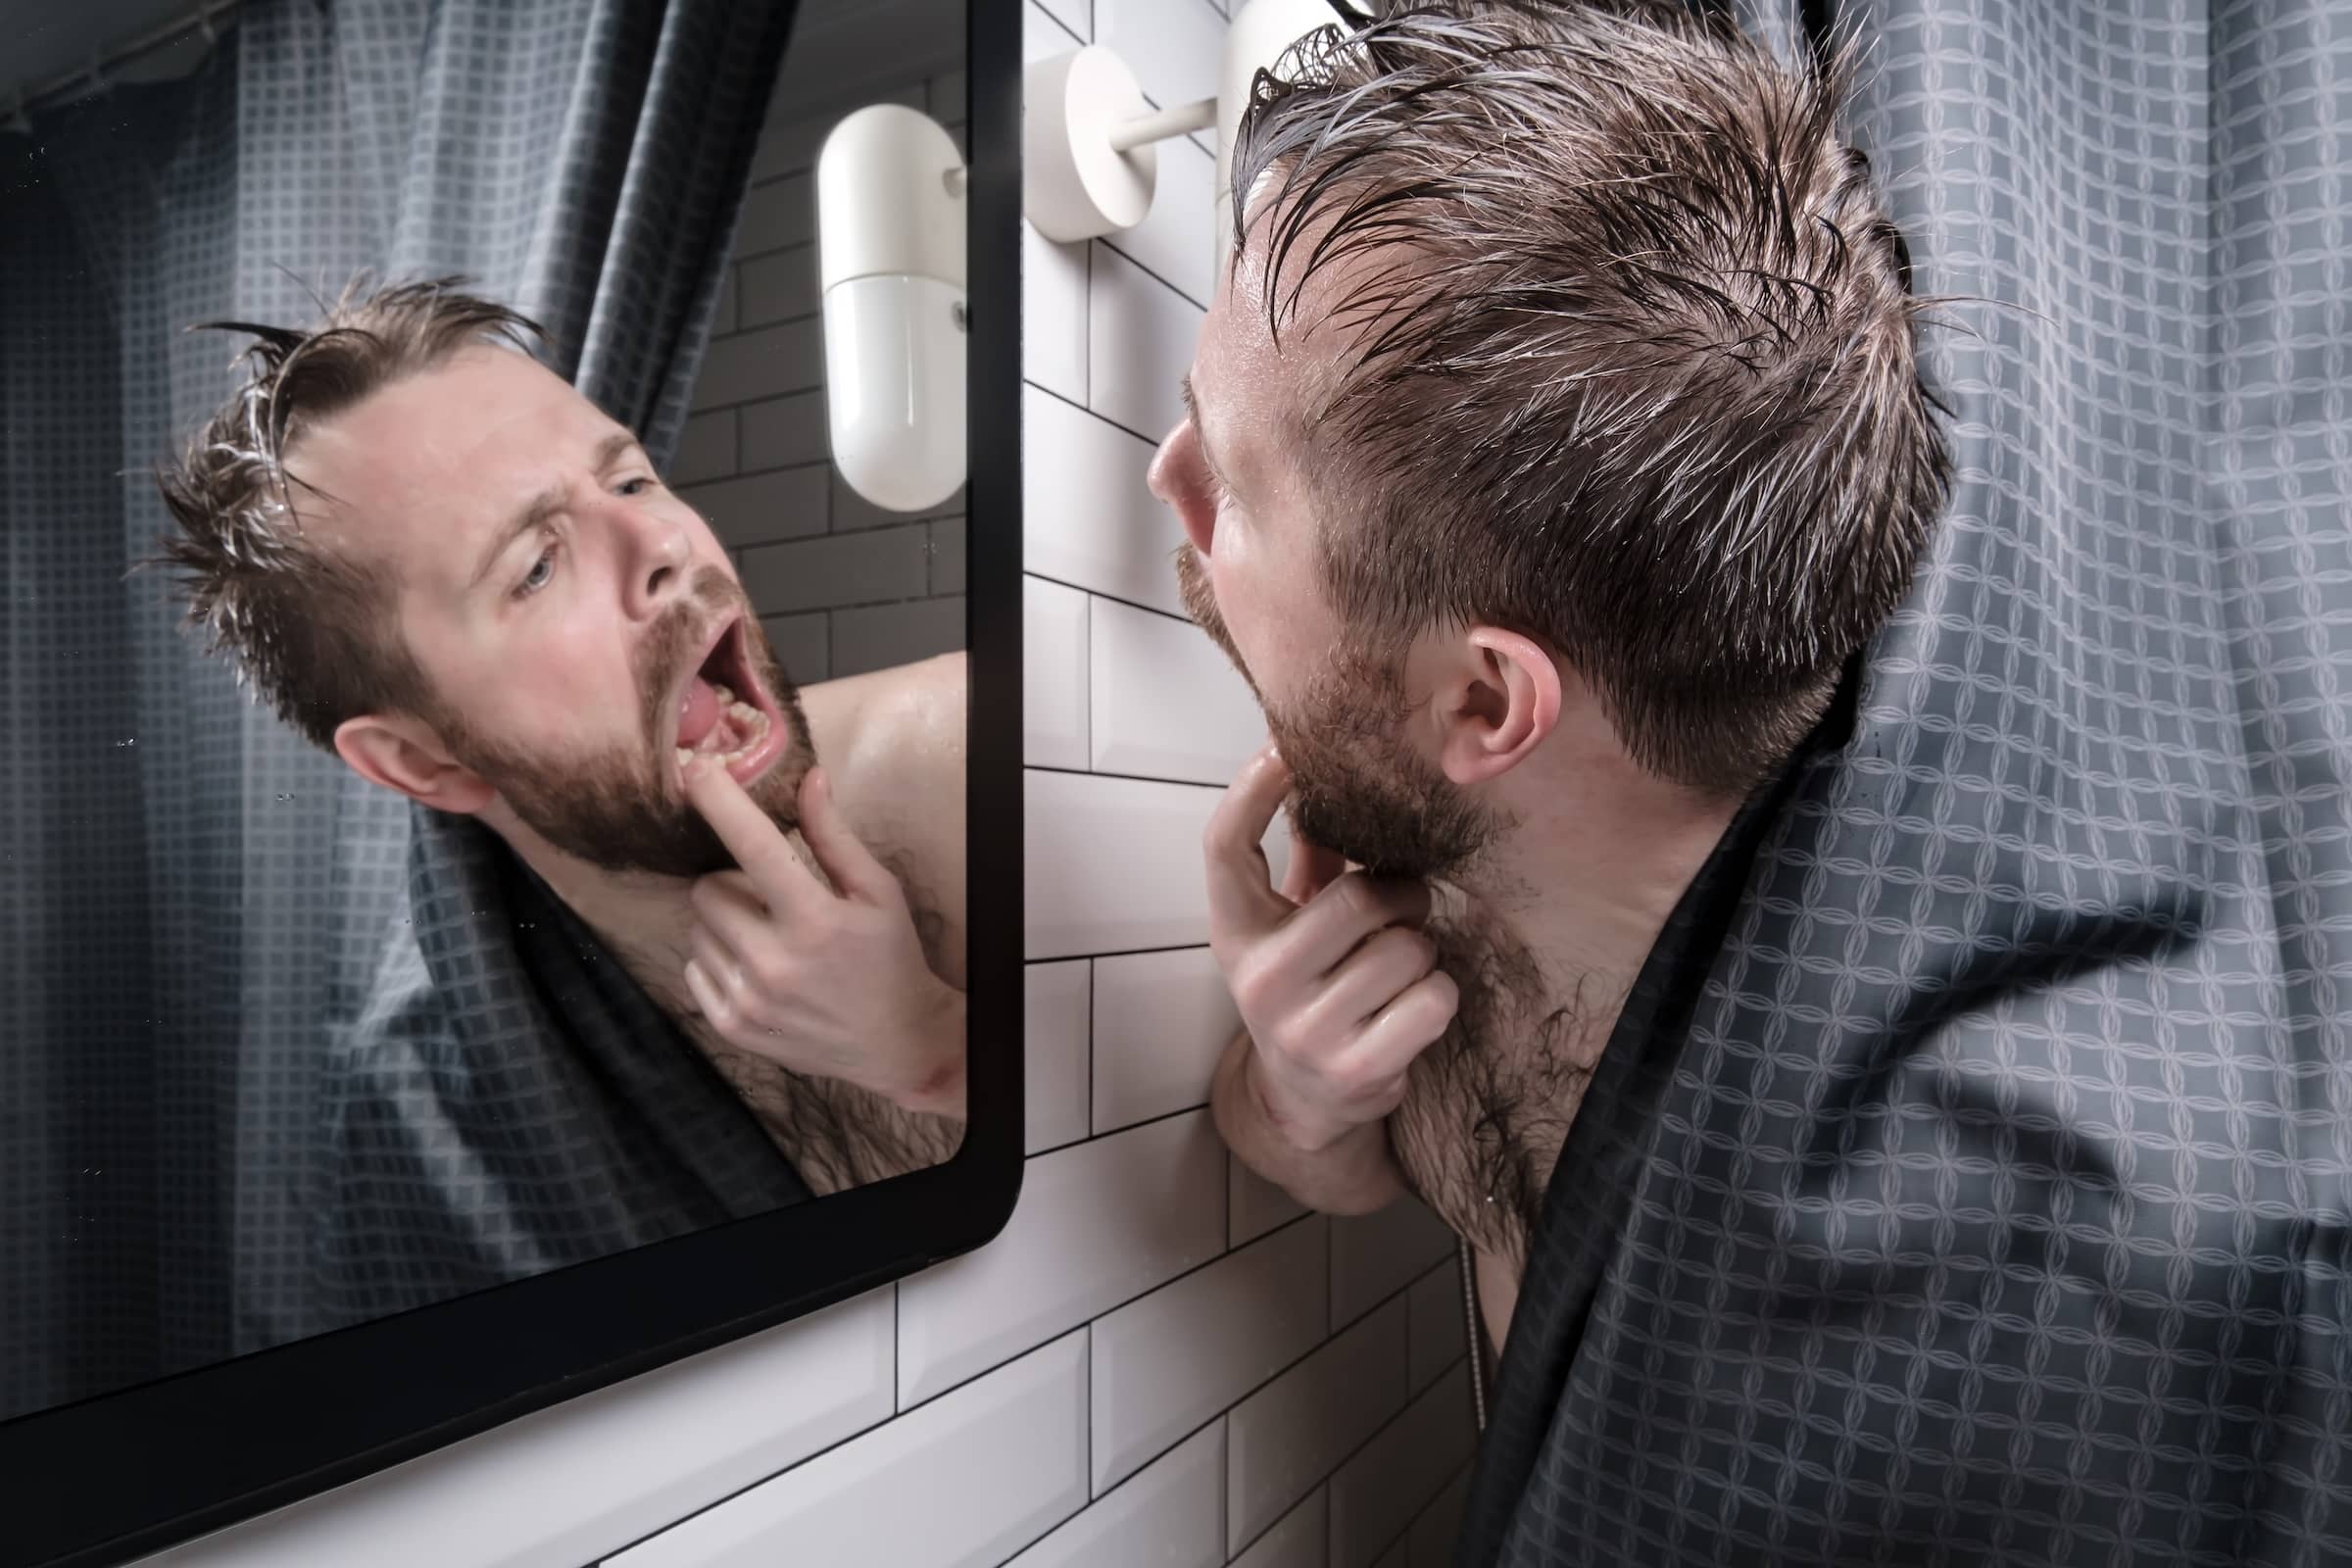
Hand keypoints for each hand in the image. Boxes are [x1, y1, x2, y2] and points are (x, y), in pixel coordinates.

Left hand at [681, 761, 962, 1115]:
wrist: (898, 1043)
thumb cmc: (890, 958)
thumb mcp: (878, 893)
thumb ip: (835, 837)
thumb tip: (808, 779)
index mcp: (815, 920)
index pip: (754, 846)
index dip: (720, 800)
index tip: (696, 768)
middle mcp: (773, 961)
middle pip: (707, 888)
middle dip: (731, 880)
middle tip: (768, 893)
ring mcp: (748, 999)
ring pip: (697, 928)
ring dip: (724, 920)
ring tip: (767, 934)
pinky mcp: (732, 1026)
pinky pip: (694, 967)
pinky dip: (717, 958)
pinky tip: (757, 967)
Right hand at [1204, 745, 1457, 1154]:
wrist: (1303, 1099)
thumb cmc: (1309, 986)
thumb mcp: (1292, 924)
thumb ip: (1311, 855)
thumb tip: (1325, 764)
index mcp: (1236, 932)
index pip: (1225, 848)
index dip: (1250, 790)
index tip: (1283, 746)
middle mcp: (1258, 979)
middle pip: (1358, 898)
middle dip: (1401, 895)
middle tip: (1404, 906)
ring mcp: (1303, 1028)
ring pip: (1408, 949)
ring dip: (1421, 950)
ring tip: (1399, 967)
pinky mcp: (1355, 1067)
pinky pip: (1433, 999)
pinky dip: (1438, 996)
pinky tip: (1411, 1009)